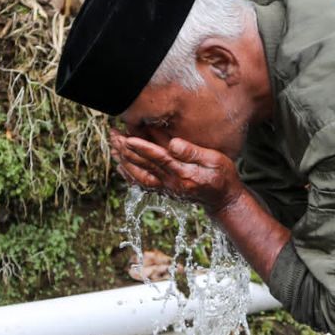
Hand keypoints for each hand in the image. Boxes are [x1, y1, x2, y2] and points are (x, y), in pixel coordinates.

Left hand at [109, 130, 244, 214]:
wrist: (223, 200)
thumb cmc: (222, 176)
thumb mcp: (216, 160)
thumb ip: (193, 152)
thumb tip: (173, 144)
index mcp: (183, 174)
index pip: (158, 158)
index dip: (141, 147)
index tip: (127, 136)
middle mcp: (171, 183)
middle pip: (143, 165)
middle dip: (126, 149)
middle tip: (112, 134)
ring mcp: (166, 188)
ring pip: (138, 175)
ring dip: (123, 160)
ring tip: (112, 145)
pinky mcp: (164, 190)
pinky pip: (142, 184)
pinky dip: (128, 175)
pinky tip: (120, 165)